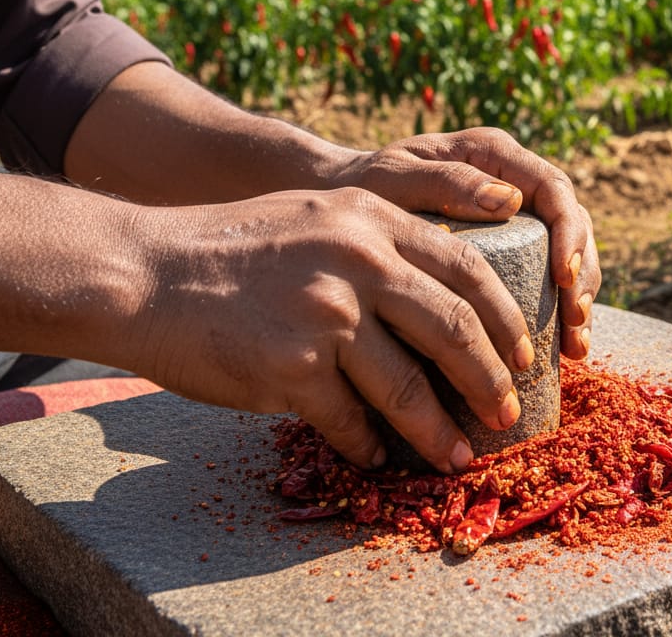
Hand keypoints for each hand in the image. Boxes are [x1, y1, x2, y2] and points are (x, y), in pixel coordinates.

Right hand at [130, 187, 534, 472]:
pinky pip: (349, 419)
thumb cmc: (237, 246)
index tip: (522, 352)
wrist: (150, 272)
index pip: (467, 268)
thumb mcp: (321, 217)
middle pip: (454, 327)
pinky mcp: (292, 366)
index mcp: (373, 219)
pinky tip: (373, 455)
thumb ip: (382, 242)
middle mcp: (358, 260)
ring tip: (456, 454)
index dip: (505, 317)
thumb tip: (444, 301)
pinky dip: (367, 444)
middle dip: (491, 378)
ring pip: (409, 385)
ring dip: (438, 430)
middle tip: (506, 410)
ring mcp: (327, 313)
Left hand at [329, 127, 600, 359]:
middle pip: (571, 223)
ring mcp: (514, 213)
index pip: (552, 188)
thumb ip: (444, 181)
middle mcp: (512, 178)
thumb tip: (509, 200)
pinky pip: (547, 272)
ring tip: (574, 346)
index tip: (563, 278)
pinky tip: (563, 346)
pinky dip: (559, 309)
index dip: (568, 234)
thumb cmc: (364, 186)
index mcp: (493, 154)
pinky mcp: (508, 245)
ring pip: (568, 251)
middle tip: (574, 323)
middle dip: (581, 276)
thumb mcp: (395, 179)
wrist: (342, 201)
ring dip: (578, 298)